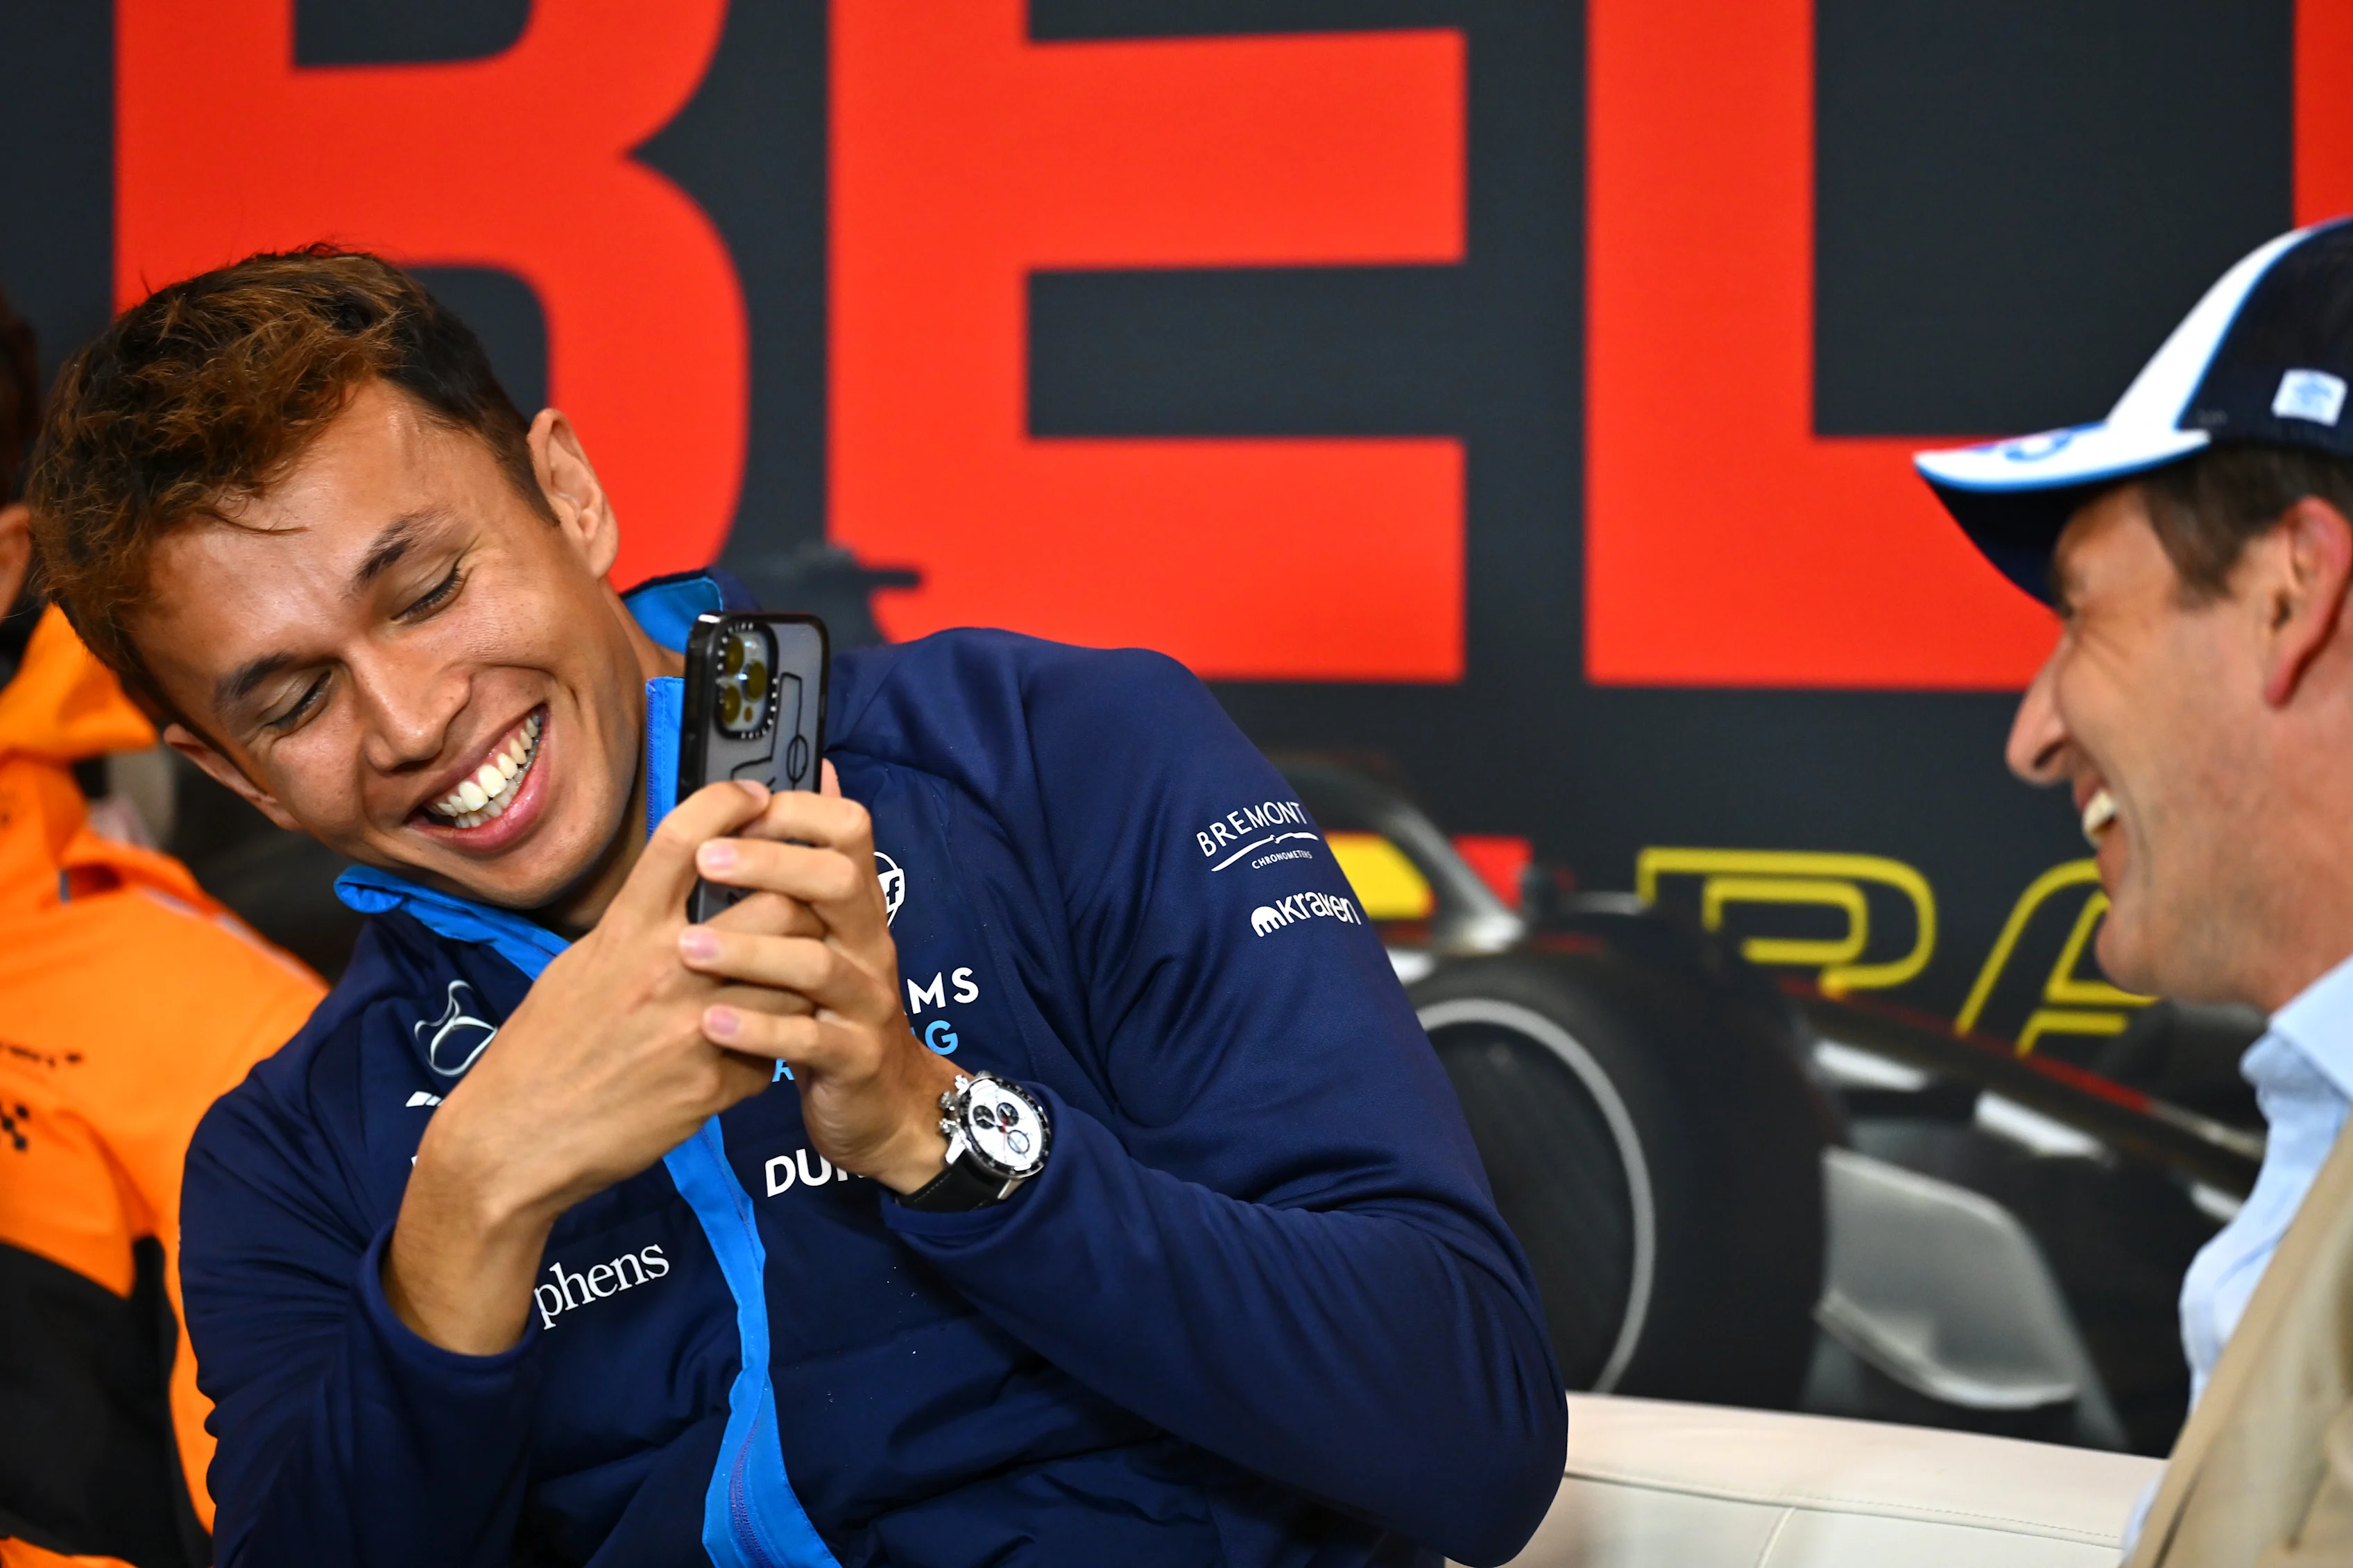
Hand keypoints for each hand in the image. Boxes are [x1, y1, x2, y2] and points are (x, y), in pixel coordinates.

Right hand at [385, 778, 822, 1352]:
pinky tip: (746, 1055)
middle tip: (809, 901)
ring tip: (793, 982)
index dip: (732, 803)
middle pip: (777, 902)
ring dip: (802, 978)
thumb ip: (638, 924)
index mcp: (626, 930)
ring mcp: (696, 1027)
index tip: (757, 795)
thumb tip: (684, 882)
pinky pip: (771, 1053)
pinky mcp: (715, 1084)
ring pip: (795, 978)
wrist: (516, 1140)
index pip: (688, 838)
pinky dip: (767, 1052)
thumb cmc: (544, 1046)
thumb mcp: (581, 963)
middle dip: (804, 898)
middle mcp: (666, 968)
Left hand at [677, 761, 960, 1194]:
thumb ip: (812, 862)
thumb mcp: (825, 932)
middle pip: (840, 882)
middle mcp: (868, 945)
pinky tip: (711, 1023)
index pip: (849, 831)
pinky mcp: (854, 1060)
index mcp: (854, 907)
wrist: (882, 1105)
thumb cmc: (830, 1008)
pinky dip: (760, 1031)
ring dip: (751, 951)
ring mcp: (866, 1003)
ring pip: (819, 964)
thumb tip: (820, 772)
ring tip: (688, 949)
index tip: (739, 808)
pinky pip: (811, 1041)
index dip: (797, 810)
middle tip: (707, 861)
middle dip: (773, 864)